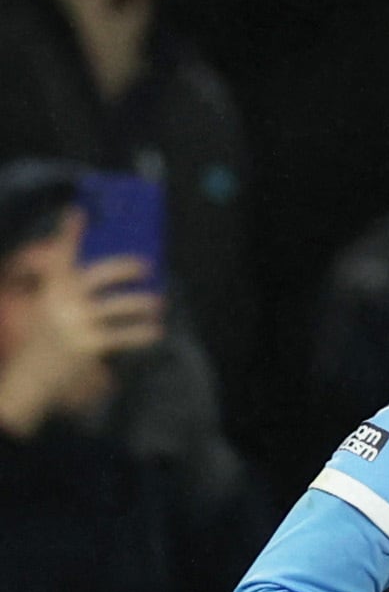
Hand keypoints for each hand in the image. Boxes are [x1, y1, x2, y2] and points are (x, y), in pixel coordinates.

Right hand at [0, 217, 160, 439]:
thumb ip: (71, 295)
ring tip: (158, 302)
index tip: (79, 211)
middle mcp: (60, 302)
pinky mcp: (88, 345)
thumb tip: (111, 281)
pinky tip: (155, 331)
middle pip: (98, 274)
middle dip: (124, 266)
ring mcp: (74, 323)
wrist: (28, 380)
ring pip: (117, 305)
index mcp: (50, 290)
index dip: (70, 233)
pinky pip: (123, 335)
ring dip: (141, 302)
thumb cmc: (47, 343)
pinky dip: (142, 333)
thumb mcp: (51, 313)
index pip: (60, 256)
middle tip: (146, 264)